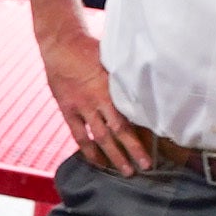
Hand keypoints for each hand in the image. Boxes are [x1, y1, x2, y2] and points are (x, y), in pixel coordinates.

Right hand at [31, 0, 147, 174]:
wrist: (60, 43)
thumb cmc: (90, 48)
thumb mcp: (112, 60)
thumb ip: (126, 78)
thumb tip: (149, 88)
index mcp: (110, 88)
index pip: (128, 116)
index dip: (141, 133)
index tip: (155, 144)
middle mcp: (96, 100)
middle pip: (117, 131)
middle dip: (132, 150)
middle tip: (145, 167)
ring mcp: (81, 107)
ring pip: (99, 137)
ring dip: (112, 156)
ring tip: (124, 171)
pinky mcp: (68, 110)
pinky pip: (79, 135)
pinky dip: (89, 150)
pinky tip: (98, 162)